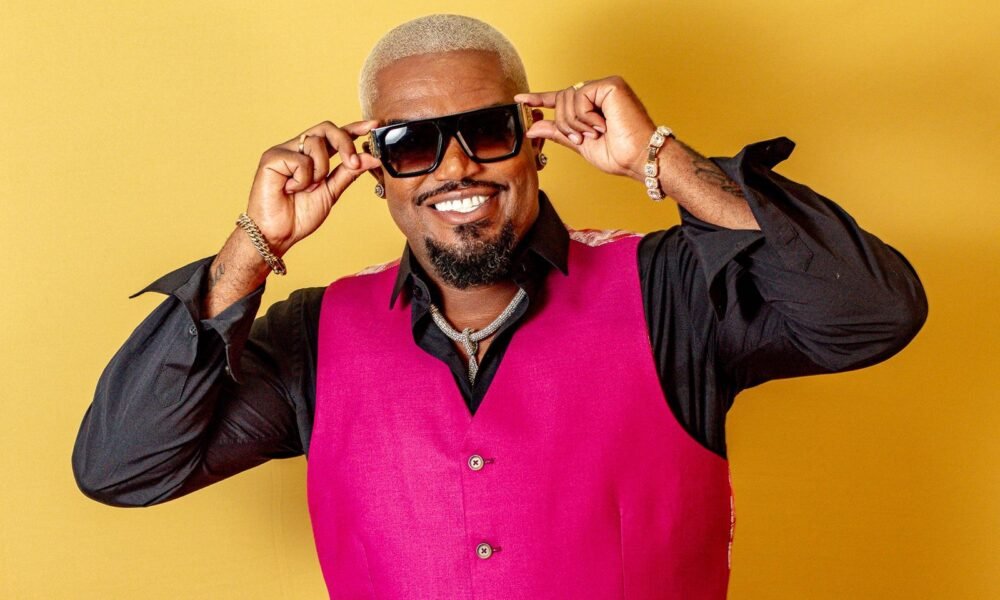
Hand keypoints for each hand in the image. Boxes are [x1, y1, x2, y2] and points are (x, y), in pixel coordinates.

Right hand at [246, 120, 380, 254]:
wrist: (278, 234)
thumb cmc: (299, 215)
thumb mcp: (331, 192)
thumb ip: (349, 173)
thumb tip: (372, 158)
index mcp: (312, 157)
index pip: (334, 135)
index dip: (353, 128)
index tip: (373, 126)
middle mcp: (298, 149)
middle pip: (326, 129)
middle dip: (345, 143)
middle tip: (353, 163)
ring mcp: (284, 151)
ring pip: (316, 143)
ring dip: (320, 171)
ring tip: (307, 188)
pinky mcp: (271, 157)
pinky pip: (301, 160)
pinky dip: (303, 179)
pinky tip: (291, 189)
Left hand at [515, 76, 655, 180]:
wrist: (638, 158)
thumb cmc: (617, 154)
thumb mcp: (580, 143)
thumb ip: (558, 132)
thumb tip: (533, 126)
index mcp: (593, 105)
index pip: (562, 98)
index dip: (540, 98)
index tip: (519, 99)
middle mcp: (599, 92)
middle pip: (562, 100)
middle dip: (566, 124)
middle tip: (583, 138)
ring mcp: (605, 86)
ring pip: (568, 99)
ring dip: (577, 123)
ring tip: (596, 133)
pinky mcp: (610, 85)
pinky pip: (580, 97)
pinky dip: (585, 116)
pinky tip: (602, 124)